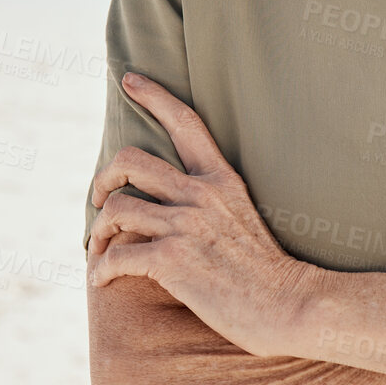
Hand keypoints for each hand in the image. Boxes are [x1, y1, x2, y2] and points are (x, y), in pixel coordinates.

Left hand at [86, 72, 323, 357]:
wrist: (287, 305)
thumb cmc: (264, 270)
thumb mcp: (241, 216)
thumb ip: (207, 202)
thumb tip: (165, 204)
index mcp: (221, 179)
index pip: (186, 122)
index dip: (154, 95)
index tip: (130, 79)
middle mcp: (201, 194)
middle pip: (131, 161)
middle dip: (104, 179)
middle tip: (102, 199)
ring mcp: (185, 225)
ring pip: (117, 208)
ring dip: (99, 231)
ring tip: (102, 248)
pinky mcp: (172, 259)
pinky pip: (116, 255)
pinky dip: (101, 269)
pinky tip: (103, 279)